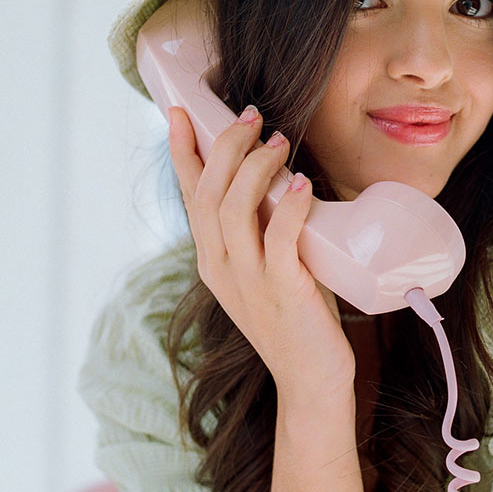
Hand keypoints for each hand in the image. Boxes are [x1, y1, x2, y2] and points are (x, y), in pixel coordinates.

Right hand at [167, 105, 355, 401]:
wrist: (310, 379)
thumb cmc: (297, 313)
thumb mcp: (266, 266)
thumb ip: (261, 229)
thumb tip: (278, 175)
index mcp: (211, 258)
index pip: (189, 195)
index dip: (183, 151)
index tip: (181, 112)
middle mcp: (220, 266)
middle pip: (208, 192)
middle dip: (225, 145)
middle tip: (251, 116)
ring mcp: (248, 280)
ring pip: (233, 208)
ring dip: (256, 167)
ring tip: (278, 141)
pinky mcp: (282, 291)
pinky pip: (278, 237)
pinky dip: (289, 205)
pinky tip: (303, 184)